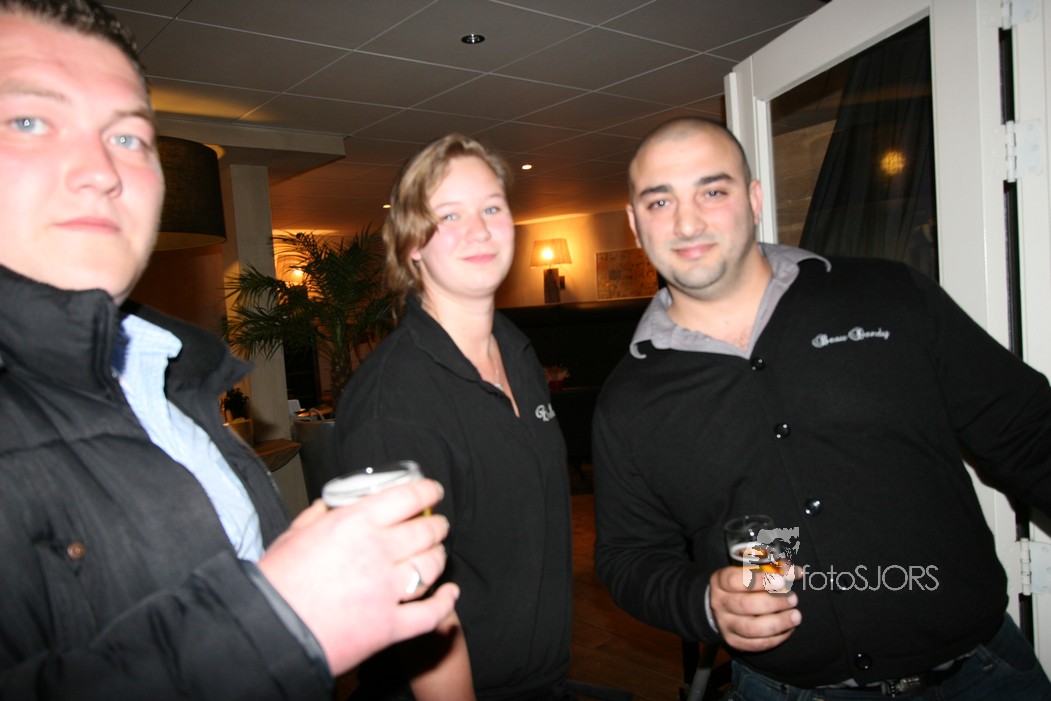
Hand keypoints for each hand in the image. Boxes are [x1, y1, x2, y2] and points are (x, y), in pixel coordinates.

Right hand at [258, 478, 458, 674]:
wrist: (268, 631)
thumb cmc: (275, 583)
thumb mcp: (293, 536)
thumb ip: (316, 517)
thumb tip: (327, 507)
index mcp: (354, 523)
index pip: (407, 497)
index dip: (427, 492)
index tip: (433, 492)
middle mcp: (378, 551)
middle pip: (426, 531)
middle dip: (437, 526)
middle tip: (438, 526)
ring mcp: (387, 590)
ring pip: (431, 566)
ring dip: (439, 558)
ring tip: (437, 554)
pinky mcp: (389, 626)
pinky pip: (430, 613)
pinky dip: (446, 602)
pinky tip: (450, 594)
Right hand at [709, 565, 801, 651]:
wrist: (724, 607)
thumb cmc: (743, 584)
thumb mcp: (752, 571)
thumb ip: (774, 569)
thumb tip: (796, 573)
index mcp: (720, 581)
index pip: (735, 580)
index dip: (759, 581)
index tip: (781, 581)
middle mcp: (719, 603)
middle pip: (745, 605)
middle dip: (774, 602)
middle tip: (793, 599)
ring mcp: (725, 624)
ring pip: (751, 628)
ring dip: (778, 623)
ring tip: (795, 616)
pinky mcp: (733, 641)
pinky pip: (755, 644)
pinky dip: (775, 638)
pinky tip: (788, 629)